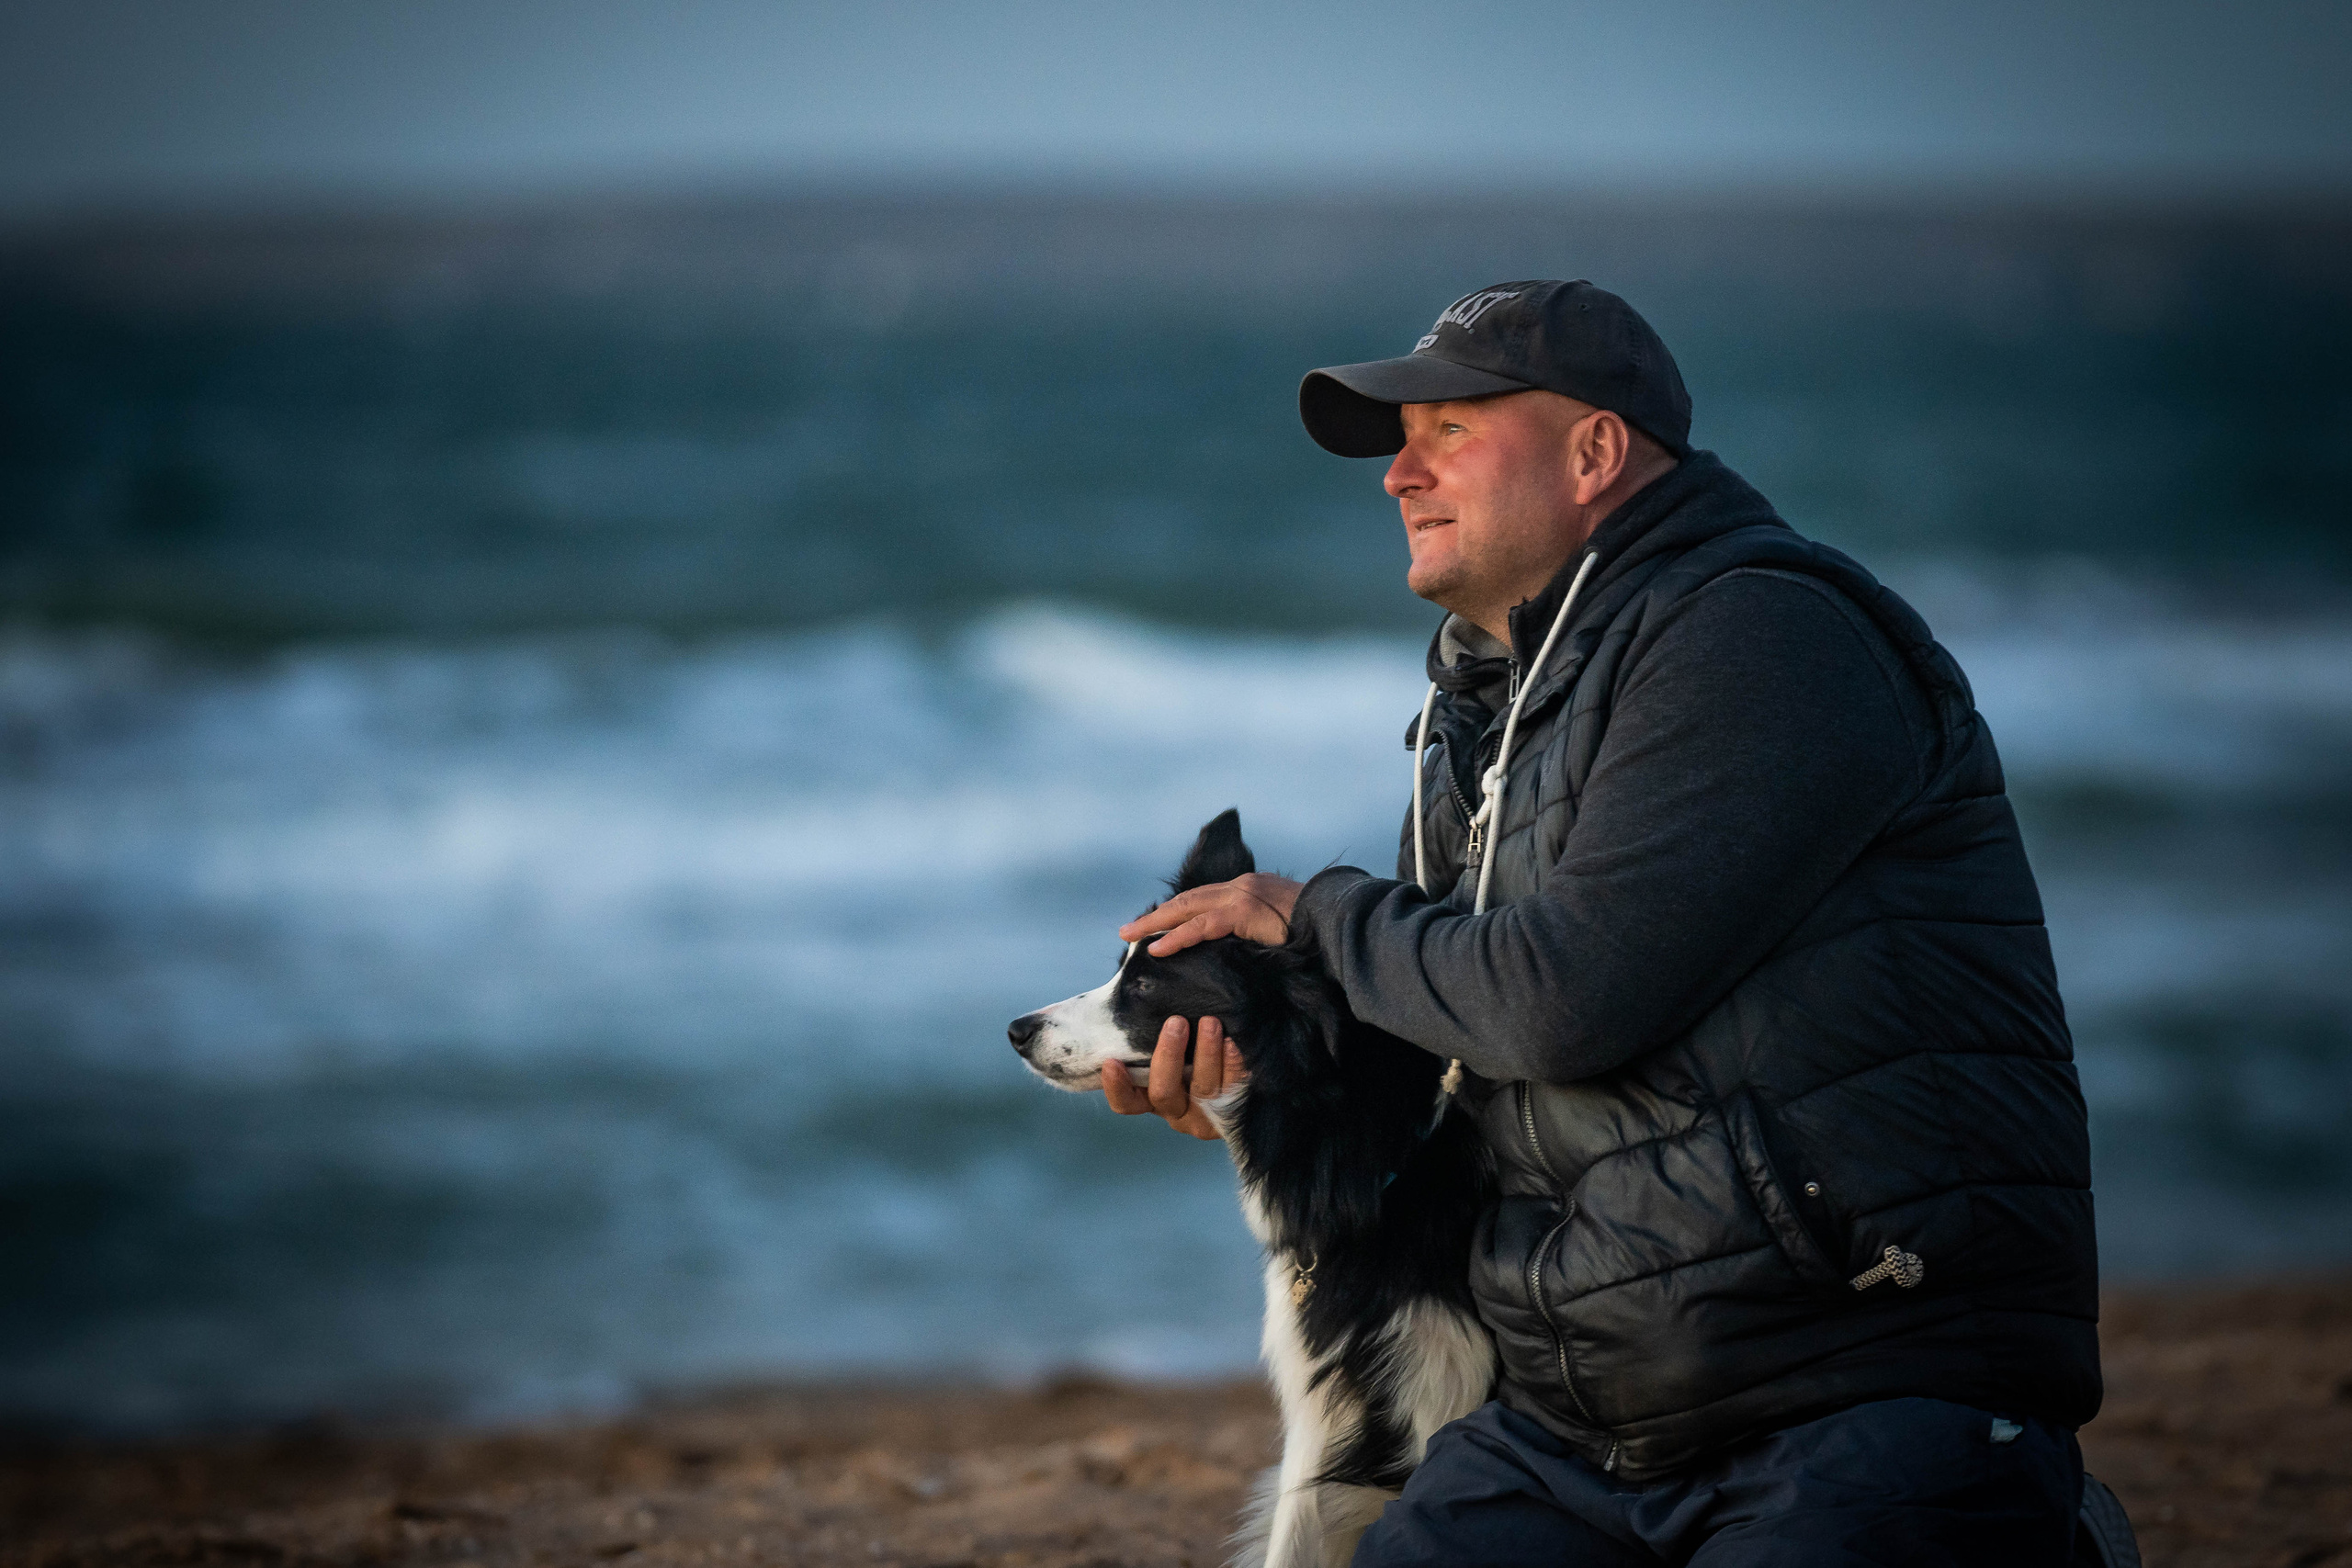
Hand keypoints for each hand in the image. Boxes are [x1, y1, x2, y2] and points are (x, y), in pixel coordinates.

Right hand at [1102, 1014, 1245, 1140]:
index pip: (1126, 1103)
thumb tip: (1138, 988)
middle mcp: (1175, 1111)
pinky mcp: (1233, 1111)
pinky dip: (1233, 1067)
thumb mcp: (1161, 1042)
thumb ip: (1146, 1028)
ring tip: (1211, 1023)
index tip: (1112, 1062)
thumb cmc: (1186, 1045)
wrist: (1231, 1061)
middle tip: (1177, 1022)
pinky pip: (1234, 1092)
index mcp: (1149, 1099)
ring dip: (1206, 1056)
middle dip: (1169, 1056)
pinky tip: (1233, 1043)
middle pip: (1164, 1093)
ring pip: (1203, 1090)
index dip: (1117, 1087)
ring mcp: (1204, 1115)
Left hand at [1119, 873, 1302, 955]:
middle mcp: (1242, 886)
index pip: (1204, 899)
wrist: (1338, 921)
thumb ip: (1258, 934)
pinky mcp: (1244, 911)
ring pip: (1188, 908)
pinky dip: (1177, 937)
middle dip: (1157, 916)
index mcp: (1250, 889)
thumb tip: (1240, 954)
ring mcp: (1242, 895)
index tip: (1156, 927)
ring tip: (1130, 936)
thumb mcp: (1280, 930)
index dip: (1177, 913)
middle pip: (1189, 900)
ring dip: (1156, 924)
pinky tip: (1158, 948)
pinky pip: (1202, 926)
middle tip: (1128, 930)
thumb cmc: (1317, 933)